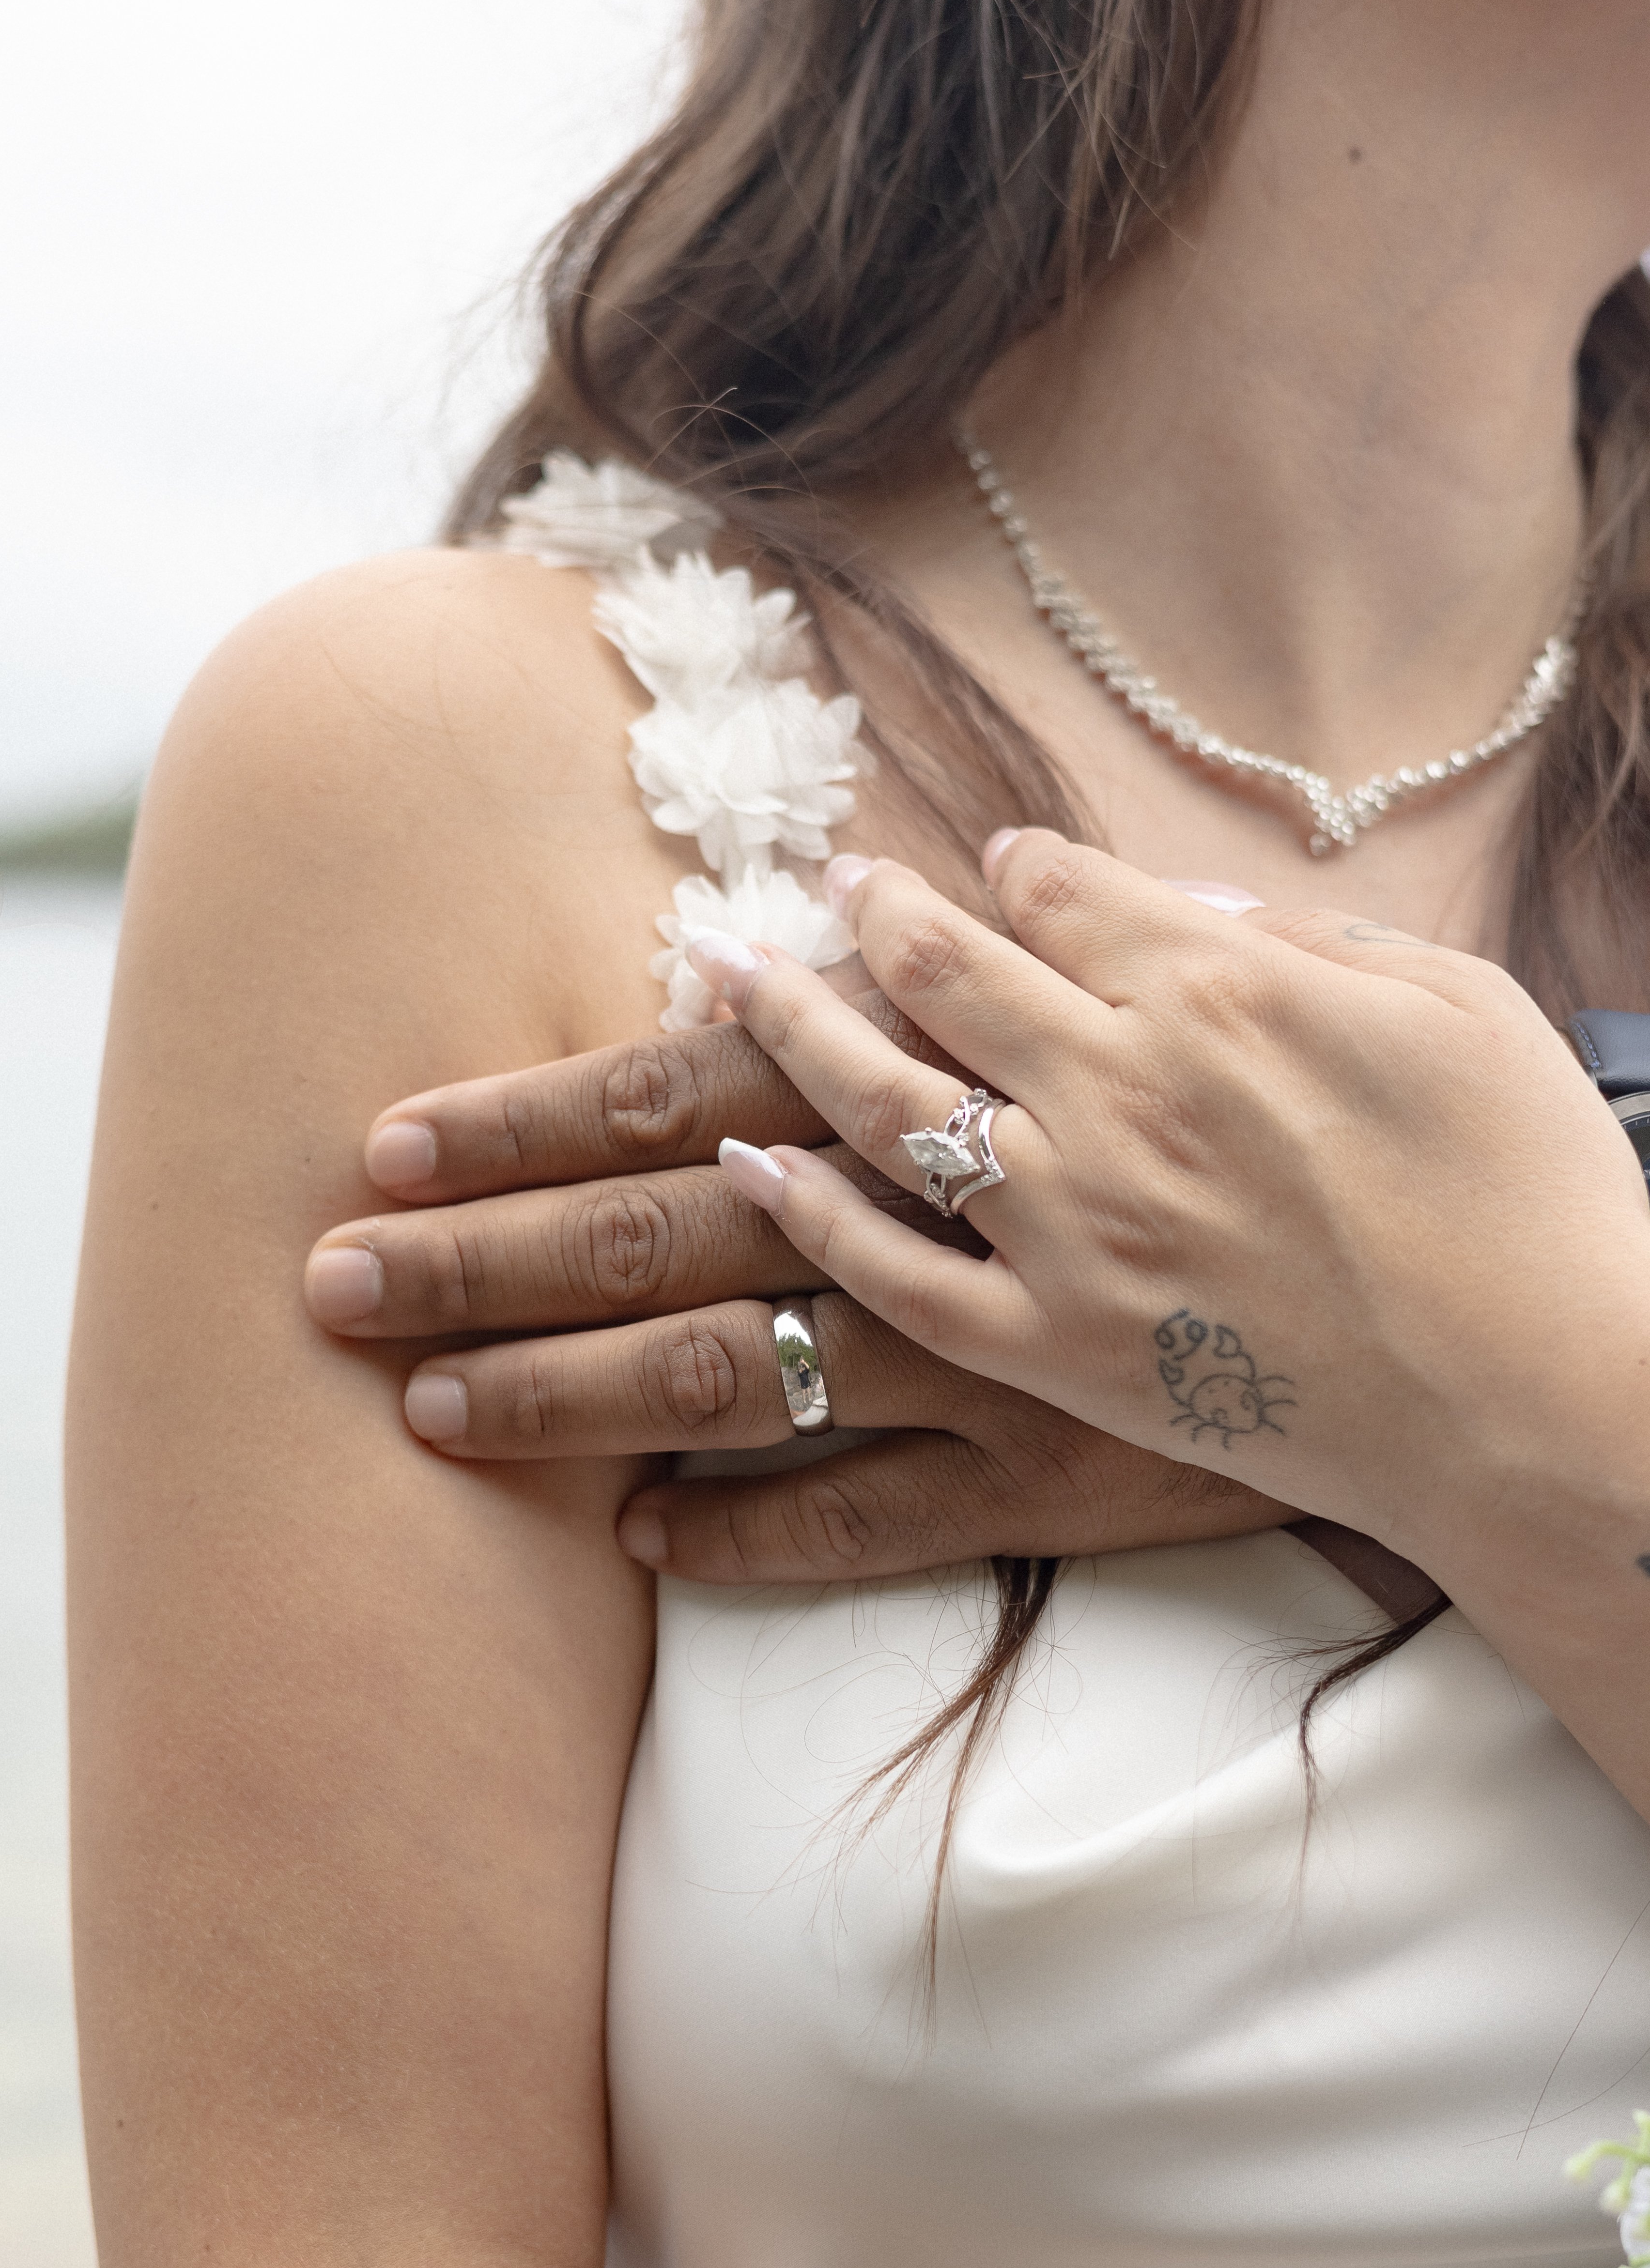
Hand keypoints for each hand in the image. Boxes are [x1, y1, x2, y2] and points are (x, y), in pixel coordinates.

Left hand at [305, 980, 1287, 1581]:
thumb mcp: (1110, 999)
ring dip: (565, 1396)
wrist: (1420, 1262)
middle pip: (656, 1235)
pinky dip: (749, 1533)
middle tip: (322, 1287)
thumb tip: (800, 935)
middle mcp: (926, 1219)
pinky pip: (872, 1518)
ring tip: (425, 1415)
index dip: (522, 1120)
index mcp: (916, 1092)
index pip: (673, 1096)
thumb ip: (949, 973)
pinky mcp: (1045, 1465)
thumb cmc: (1237, 1096)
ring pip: (731, 1377)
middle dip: (478, 1260)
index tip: (378, 1148)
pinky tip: (637, 1545)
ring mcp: (981, 1354)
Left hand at [689, 835, 1649, 1582]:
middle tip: (808, 893)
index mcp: (1217, 995)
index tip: (955, 869)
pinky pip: (894, 1291)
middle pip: (937, 978)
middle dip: (857, 920)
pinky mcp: (1058, 1361)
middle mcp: (1120, 1096)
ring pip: (879, 1113)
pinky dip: (811, 1225)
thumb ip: (1304, 941)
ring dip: (782, 1034)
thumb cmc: (1531, 1197)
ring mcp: (1076, 1234)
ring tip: (719, 984)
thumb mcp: (1452, 1008)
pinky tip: (746, 1173)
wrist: (1549, 1398)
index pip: (1054, 899)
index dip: (994, 874)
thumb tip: (1173, 903)